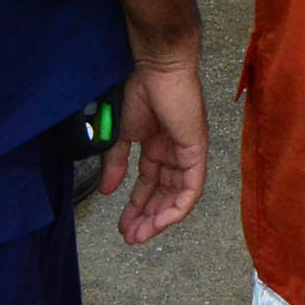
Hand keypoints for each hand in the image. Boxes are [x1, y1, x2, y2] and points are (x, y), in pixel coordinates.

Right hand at [102, 58, 206, 244]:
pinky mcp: (197, 151)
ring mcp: (188, 152)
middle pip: (164, 193)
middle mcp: (175, 152)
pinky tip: (161, 222)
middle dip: (147, 217)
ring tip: (140, 234)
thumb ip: (115, 163)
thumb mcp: (121, 134)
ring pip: (178, 196)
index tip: (122, 226)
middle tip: (130, 236)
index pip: (150, 184)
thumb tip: (108, 191)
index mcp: (158, 146)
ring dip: (159, 218)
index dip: (136, 206)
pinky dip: (178, 208)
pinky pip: (192, 188)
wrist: (156, 69)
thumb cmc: (140, 91)